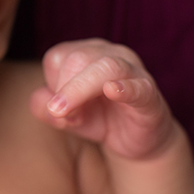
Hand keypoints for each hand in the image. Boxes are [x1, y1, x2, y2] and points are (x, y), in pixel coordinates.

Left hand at [30, 39, 175, 160]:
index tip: (61, 109)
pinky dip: (124, 88)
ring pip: (106, 67)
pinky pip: (138, 86)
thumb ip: (44, 108)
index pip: (58, 56)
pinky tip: (112, 91)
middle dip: (65, 89)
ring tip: (72, 115)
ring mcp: (134, 72)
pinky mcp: (150, 94)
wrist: (137, 140)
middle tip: (70, 117)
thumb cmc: (99, 119)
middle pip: (78, 57)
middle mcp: (112, 54)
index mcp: (88, 53)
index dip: (53, 84)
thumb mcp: (66, 116)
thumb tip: (44, 103)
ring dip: (80, 89)